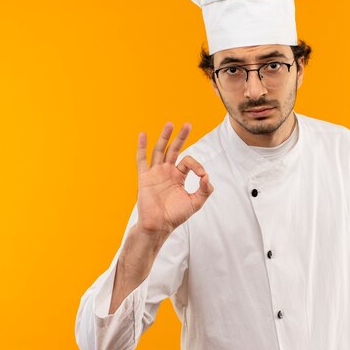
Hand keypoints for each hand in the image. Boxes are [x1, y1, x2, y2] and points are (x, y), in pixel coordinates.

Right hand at [135, 122, 212, 238]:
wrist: (159, 226)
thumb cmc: (175, 216)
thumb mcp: (195, 203)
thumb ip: (205, 190)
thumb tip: (208, 177)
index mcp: (178, 176)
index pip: (188, 161)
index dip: (197, 165)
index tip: (202, 176)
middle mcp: (167, 171)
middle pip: (174, 149)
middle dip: (181, 137)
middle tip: (187, 124)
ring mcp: (155, 173)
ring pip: (160, 150)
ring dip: (164, 137)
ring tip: (170, 123)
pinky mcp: (145, 177)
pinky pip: (141, 160)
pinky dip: (141, 147)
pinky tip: (142, 135)